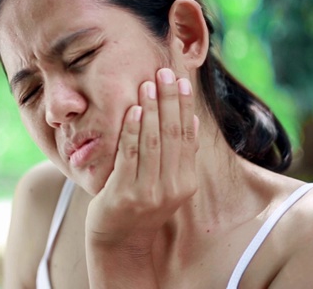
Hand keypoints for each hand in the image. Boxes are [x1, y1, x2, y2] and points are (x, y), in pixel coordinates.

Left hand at [85, 68, 199, 285]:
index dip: (184, 106)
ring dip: (150, 109)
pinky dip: (132, 129)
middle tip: (165, 72)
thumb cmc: (143, 206)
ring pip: (152, 141)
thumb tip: (192, 121)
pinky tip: (133, 109)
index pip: (186, 136)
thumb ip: (181, 155)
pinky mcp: (124, 193)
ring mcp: (147, 192)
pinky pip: (130, 154)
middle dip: (169, 100)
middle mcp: (171, 188)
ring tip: (149, 83)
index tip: (181, 81)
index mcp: (185, 183)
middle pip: (172, 134)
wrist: (120, 240)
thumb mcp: (169, 184)